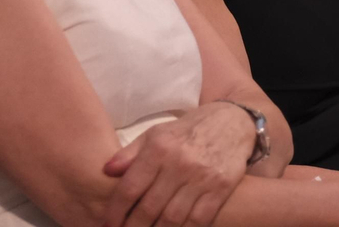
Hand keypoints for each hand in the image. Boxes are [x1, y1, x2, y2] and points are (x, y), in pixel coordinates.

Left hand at [101, 102, 254, 226]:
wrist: (232, 122)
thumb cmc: (188, 130)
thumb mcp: (157, 134)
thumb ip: (130, 153)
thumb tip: (106, 171)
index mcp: (159, 148)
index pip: (130, 187)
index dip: (115, 211)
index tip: (107, 224)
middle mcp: (179, 163)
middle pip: (149, 208)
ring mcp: (202, 177)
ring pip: (172, 218)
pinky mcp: (221, 188)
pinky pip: (198, 220)